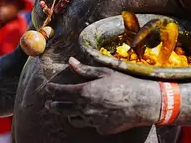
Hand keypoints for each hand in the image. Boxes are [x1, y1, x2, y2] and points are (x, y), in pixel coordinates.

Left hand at [45, 57, 160, 134]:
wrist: (142, 102)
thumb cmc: (124, 83)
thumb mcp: (104, 72)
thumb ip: (84, 69)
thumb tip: (71, 61)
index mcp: (84, 92)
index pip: (60, 92)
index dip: (52, 90)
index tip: (47, 88)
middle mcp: (85, 108)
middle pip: (61, 109)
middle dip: (53, 105)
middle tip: (49, 103)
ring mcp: (93, 121)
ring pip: (73, 120)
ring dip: (69, 115)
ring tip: (69, 110)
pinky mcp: (101, 129)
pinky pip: (90, 125)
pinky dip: (88, 120)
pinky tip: (92, 114)